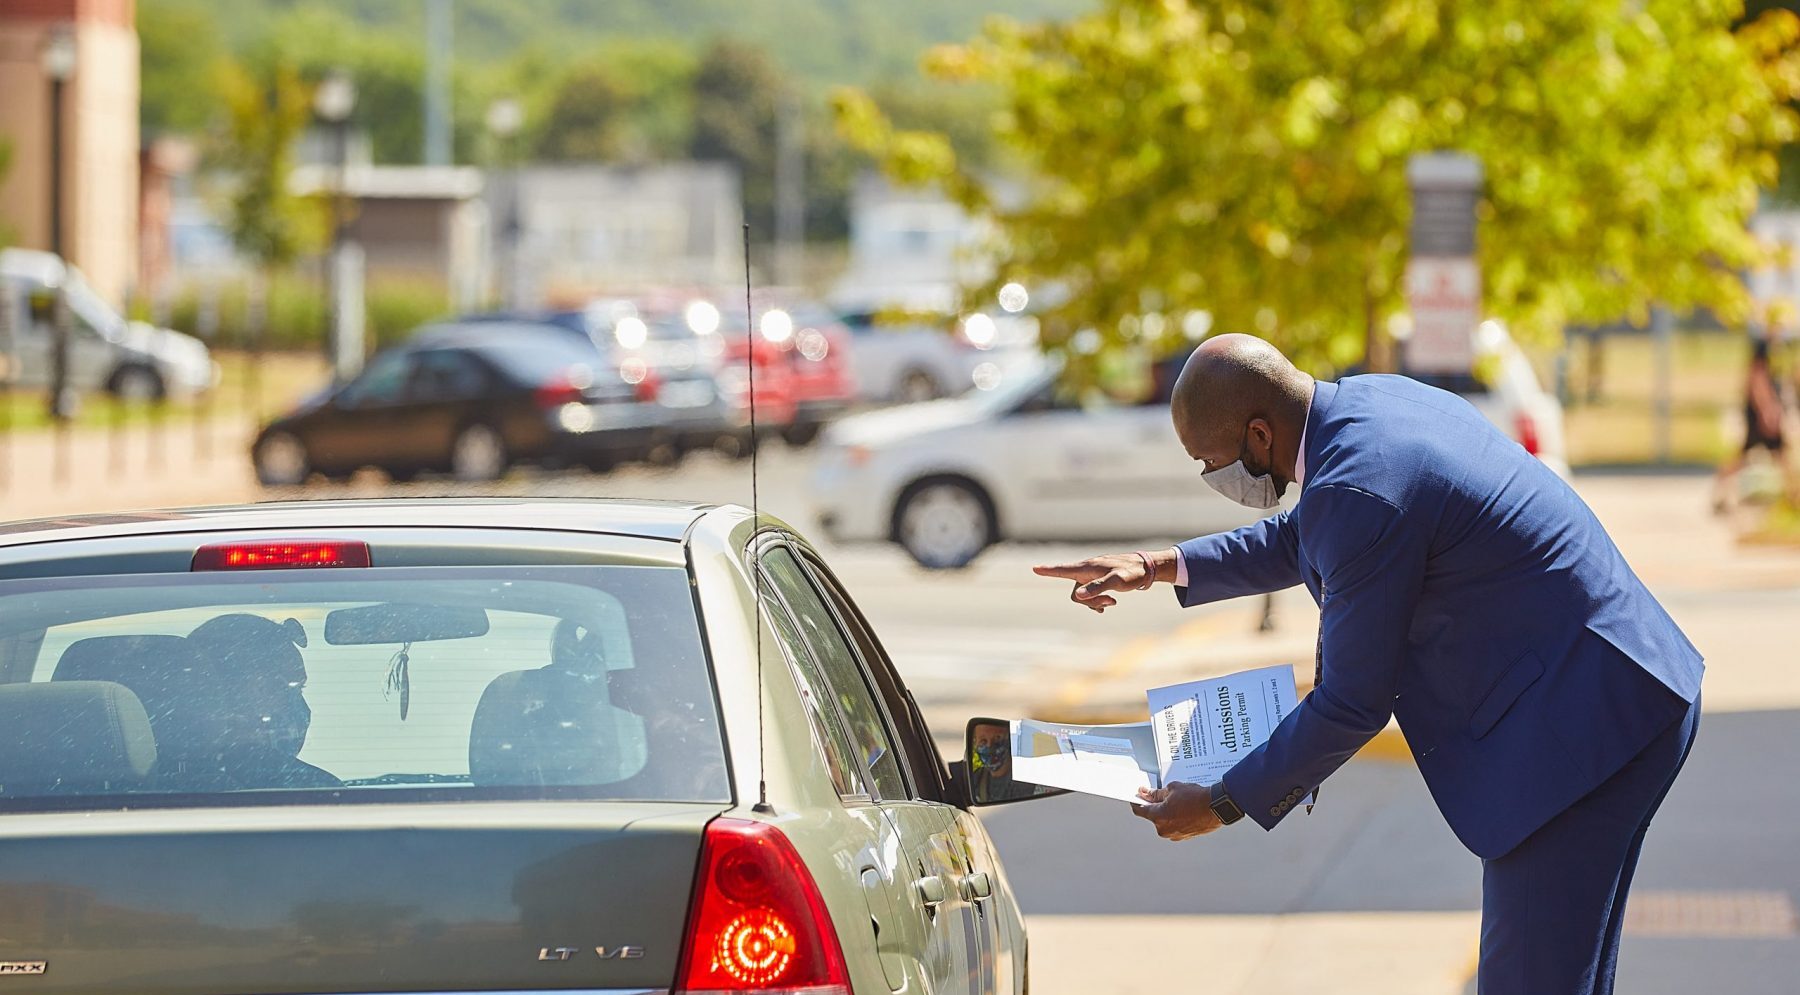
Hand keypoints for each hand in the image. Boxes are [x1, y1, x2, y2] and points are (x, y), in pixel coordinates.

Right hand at [1033, 551, 1168, 612]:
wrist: (1147, 568)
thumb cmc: (1133, 573)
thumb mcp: (1117, 581)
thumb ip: (1097, 588)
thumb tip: (1079, 596)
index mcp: (1088, 568)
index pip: (1063, 570)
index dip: (1049, 571)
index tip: (1034, 568)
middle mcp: (1088, 571)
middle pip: (1076, 593)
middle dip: (1089, 602)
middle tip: (1110, 603)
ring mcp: (1093, 576)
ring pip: (1084, 596)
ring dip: (1096, 602)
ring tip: (1113, 602)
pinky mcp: (1100, 580)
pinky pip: (1091, 595)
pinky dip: (1098, 601)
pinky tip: (1109, 603)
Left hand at [1132, 781, 1222, 840]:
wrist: (1216, 807)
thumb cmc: (1196, 798)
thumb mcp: (1173, 789)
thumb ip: (1157, 793)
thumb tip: (1148, 794)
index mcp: (1158, 817)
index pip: (1139, 810)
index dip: (1137, 801)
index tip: (1137, 797)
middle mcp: (1164, 829)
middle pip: (1153, 816)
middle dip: (1156, 805)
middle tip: (1162, 794)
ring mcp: (1175, 835)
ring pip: (1165, 821)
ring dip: (1167, 812)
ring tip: (1178, 801)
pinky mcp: (1184, 836)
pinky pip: (1175, 826)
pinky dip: (1176, 818)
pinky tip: (1184, 808)